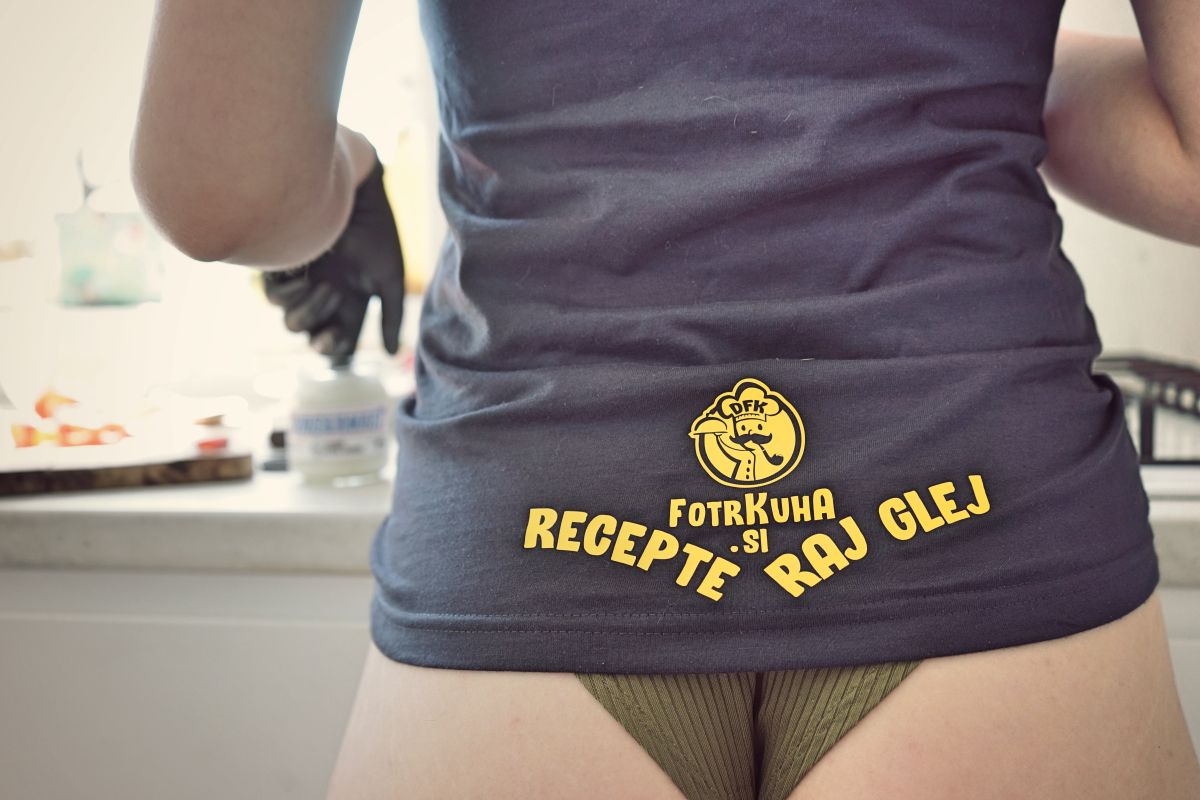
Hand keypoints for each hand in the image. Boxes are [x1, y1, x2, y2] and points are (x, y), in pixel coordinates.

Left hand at [262, 152, 405, 360]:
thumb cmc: (375, 230)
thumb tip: (393, 355)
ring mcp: (304, 281)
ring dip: (308, 312)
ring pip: (291, 321)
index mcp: (353, 299)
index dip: (336, 349)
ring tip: (327, 286)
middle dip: (319, 338)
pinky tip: (306, 275)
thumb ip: (391, 317)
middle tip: (329, 330)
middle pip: (312, 335)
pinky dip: (288, 292)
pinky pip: (273, 295)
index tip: (338, 346)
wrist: (353, 188)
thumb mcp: (389, 277)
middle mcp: (326, 294)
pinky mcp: (282, 265)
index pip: (341, 339)